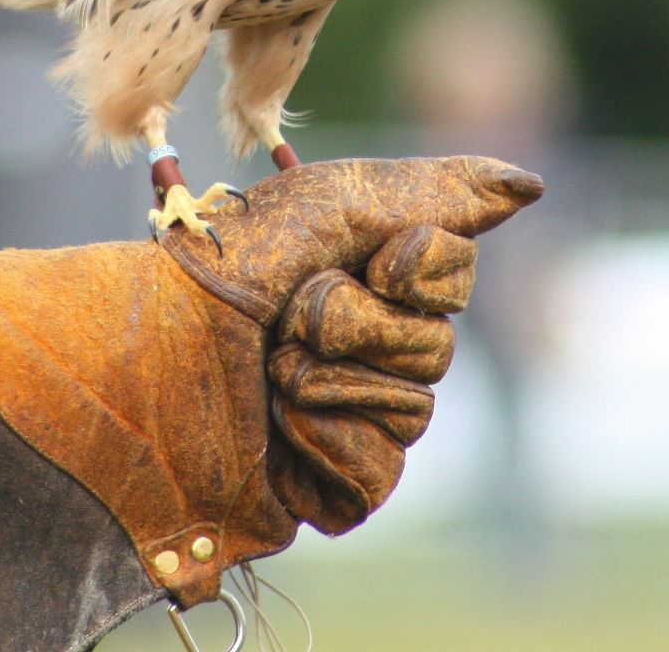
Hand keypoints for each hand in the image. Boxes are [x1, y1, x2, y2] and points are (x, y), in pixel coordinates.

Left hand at [0, 156, 541, 606]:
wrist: (136, 359)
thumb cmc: (220, 269)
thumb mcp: (331, 204)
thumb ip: (440, 194)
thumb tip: (533, 186)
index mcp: (368, 276)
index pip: (452, 273)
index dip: (413, 264)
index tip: (364, 255)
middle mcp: (368, 344)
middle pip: (436, 343)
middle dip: (354, 321)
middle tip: (286, 317)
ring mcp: (353, 417)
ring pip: (414, 407)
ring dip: (328, 378)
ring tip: (264, 372)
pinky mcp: (330, 483)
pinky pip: (378, 468)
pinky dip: (321, 439)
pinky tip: (273, 426)